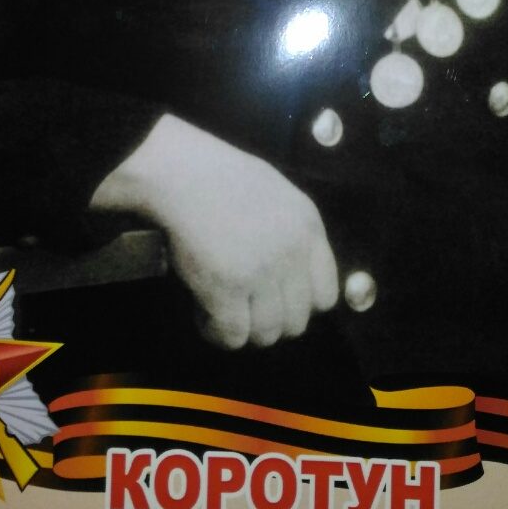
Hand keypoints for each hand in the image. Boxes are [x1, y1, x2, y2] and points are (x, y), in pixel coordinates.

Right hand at [90, 114, 338, 348]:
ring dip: (244, 330)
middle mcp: (292, 254)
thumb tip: (291, 273)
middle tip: (245, 309)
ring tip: (223, 311)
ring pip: (267, 334)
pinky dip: (217, 333)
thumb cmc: (221, 176)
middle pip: (297, 322)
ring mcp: (261, 274)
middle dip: (270, 322)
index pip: (326, 296)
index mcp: (308, 227)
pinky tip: (204, 314)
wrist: (182, 173)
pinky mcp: (226, 289)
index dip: (300, 304)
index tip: (277, 300)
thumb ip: (292, 232)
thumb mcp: (277, 194)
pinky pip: (232, 335)